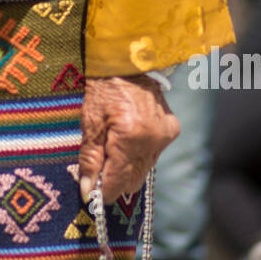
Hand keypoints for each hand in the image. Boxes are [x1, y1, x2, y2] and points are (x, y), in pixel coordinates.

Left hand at [79, 73, 178, 204]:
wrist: (127, 63)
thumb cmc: (103, 90)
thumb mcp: (89, 123)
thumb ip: (90, 160)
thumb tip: (88, 192)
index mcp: (130, 138)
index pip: (118, 181)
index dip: (104, 192)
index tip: (92, 196)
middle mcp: (153, 140)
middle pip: (133, 180)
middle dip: (115, 180)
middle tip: (98, 170)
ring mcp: (165, 136)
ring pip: (144, 170)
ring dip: (127, 167)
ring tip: (112, 148)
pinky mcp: (171, 131)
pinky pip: (152, 156)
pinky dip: (138, 155)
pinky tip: (127, 138)